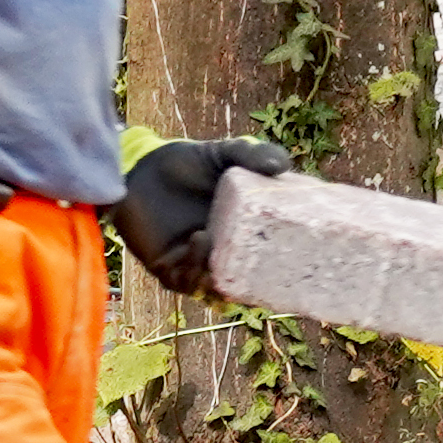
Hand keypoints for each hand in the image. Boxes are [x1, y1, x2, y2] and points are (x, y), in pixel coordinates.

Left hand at [113, 134, 290, 295]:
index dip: (284, 268)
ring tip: (226, 241)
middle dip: (258, 286)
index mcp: (242, 234)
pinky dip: (195, 267)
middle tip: (271, 268)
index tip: (303, 263)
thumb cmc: (186, 161)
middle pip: (245, 283)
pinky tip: (200, 239)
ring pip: (215, 288)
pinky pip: (185, 282)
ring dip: (222, 275)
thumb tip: (283, 166)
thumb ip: (251, 155)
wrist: (139, 167)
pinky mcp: (168, 269)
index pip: (267, 259)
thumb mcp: (223, 153)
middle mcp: (222, 255)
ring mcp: (196, 265)